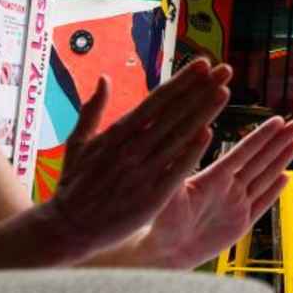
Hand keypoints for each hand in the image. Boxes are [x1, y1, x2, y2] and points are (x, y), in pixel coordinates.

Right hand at [36, 58, 232, 264]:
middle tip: (225, 70)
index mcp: (117, 133)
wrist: (67, 229)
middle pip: (174, 112)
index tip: (203, 63)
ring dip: (203, 113)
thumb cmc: (73, 185)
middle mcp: (132, 148)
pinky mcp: (150, 197)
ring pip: (179, 136)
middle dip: (201, 89)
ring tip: (224, 92)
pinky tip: (209, 134)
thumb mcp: (77, 143)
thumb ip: (92, 110)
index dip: (182, 81)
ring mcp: (143, 172)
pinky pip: (176, 170)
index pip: (157, 100)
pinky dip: (192, 152)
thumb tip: (103, 79)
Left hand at [135, 116, 292, 269]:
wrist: (165, 253)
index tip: (277, 120)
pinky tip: (287, 177)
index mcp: (214, 177)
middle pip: (259, 160)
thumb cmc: (160, 222)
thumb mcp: (170, 192)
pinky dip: (275, 192)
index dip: (262, 137)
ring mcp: (236, 205)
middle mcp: (228, 187)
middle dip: (278, 142)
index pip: (243, 152)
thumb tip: (198, 133)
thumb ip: (183, 165)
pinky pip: (262, 204)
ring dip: (281, 161)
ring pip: (265, 178)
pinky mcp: (241, 225)